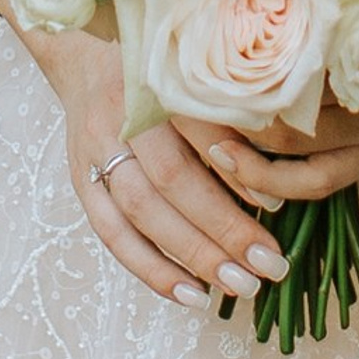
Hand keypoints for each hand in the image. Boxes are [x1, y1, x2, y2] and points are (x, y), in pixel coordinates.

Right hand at [44, 29, 294, 311]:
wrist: (86, 64)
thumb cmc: (160, 78)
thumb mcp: (194, 80)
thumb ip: (229, 118)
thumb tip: (273, 186)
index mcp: (158, 79)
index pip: (200, 130)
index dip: (237, 171)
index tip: (276, 206)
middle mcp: (122, 112)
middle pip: (171, 177)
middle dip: (223, 227)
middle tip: (269, 264)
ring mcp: (95, 148)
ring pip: (142, 210)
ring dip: (192, 253)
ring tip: (239, 284)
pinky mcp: (81, 179)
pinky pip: (111, 233)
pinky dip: (151, 268)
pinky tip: (190, 294)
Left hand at [182, 40, 358, 212]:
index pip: (290, 95)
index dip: (240, 94)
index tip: (197, 74)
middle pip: (289, 142)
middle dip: (236, 134)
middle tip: (190, 115)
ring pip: (306, 177)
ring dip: (256, 172)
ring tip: (214, 153)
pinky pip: (327, 183)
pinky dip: (287, 182)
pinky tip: (254, 170)